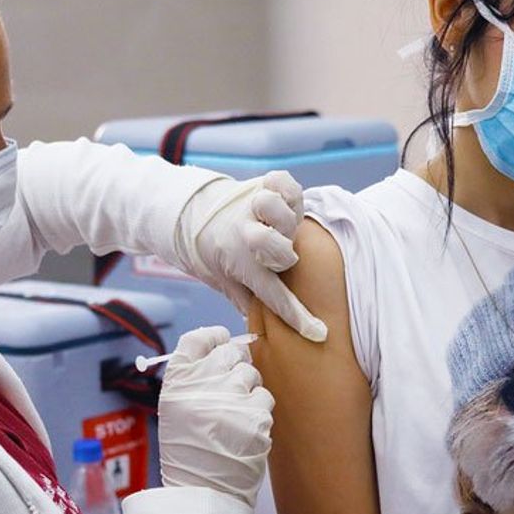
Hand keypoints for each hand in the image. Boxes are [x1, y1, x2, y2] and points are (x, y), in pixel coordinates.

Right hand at [158, 326, 273, 506]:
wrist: (203, 492)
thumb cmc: (189, 449)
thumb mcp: (175, 408)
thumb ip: (194, 375)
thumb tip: (224, 344)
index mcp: (176, 382)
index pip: (198, 338)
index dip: (214, 337)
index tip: (221, 342)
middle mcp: (201, 385)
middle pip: (230, 351)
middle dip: (234, 366)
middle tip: (229, 391)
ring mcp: (230, 400)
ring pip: (251, 373)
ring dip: (247, 390)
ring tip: (234, 416)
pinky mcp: (256, 418)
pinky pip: (264, 398)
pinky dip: (258, 412)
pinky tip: (244, 430)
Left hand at [174, 172, 326, 341]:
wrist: (196, 214)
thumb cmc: (218, 253)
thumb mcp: (224, 281)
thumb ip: (245, 299)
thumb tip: (261, 330)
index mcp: (243, 265)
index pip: (274, 296)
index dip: (297, 316)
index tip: (317, 332)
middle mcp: (250, 236)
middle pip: (279, 249)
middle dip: (278, 252)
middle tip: (270, 250)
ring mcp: (256, 210)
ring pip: (273, 207)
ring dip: (275, 212)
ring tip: (267, 215)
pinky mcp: (263, 186)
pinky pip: (282, 181)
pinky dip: (283, 186)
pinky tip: (279, 193)